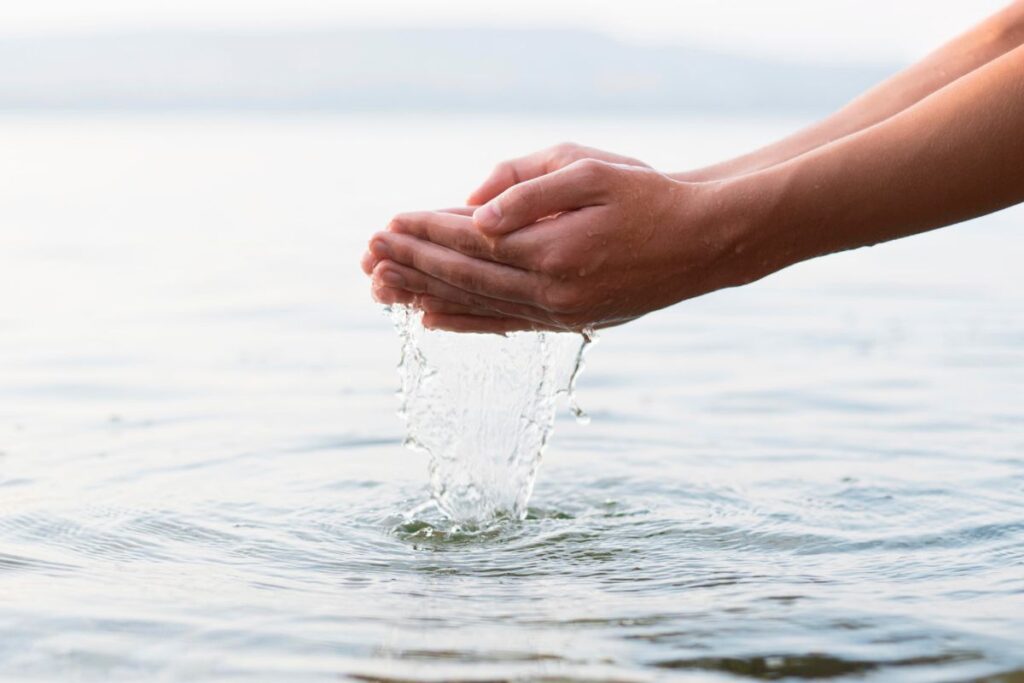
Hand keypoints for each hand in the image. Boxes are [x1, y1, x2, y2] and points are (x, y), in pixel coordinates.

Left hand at [360, 142, 650, 312]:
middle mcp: (550, 291)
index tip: (387, 223)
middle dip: (411, 264)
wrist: (702, 242)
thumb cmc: (649, 196)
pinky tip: (429, 320)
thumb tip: (475, 210)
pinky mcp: (567, 323)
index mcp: (553, 250)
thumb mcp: (592, 170)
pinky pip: (503, 326)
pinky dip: (463, 323)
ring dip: (424, 295)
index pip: (469, 241)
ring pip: (476, 306)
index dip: (425, 231)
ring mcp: (558, 313)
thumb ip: (530, 188)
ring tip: (381, 287)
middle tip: (367, 255)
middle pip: (463, 277)